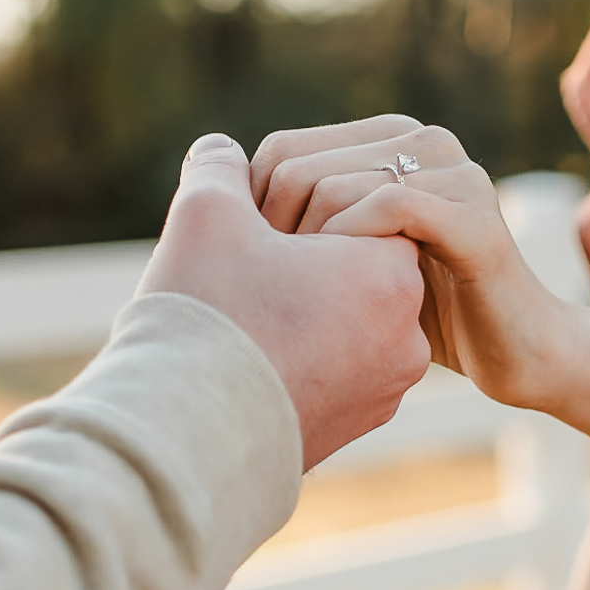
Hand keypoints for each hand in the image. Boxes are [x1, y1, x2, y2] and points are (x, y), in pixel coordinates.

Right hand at [139, 132, 431, 468]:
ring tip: (238, 319)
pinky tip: (242, 364)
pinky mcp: (350, 434)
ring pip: (345, 327)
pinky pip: (330, 377)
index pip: (365, 214)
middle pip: (358, 273)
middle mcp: (405, 339)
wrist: (184, 439)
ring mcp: (381, 394)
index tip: (258, 231)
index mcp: (391, 275)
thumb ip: (222, 169)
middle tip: (243, 273)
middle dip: (306, 264)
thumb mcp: (206, 215)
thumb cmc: (207, 313)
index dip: (304, 214)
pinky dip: (295, 362)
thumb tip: (222, 150)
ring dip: (300, 314)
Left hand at [250, 117, 572, 410]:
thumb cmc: (422, 310)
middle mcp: (422, 139)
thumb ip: (303, 223)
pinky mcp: (473, 215)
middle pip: (295, 167)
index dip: (249, 213)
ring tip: (305, 305)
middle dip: (269, 236)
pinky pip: (386, 208)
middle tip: (270, 299)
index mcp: (388, 137)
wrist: (515, 351)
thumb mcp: (350, 258)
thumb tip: (210, 204)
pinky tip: (342, 295)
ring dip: (304, 253)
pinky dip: (350, 249)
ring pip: (333, 186)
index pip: (278, 151)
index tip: (246, 276)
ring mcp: (453, 171)